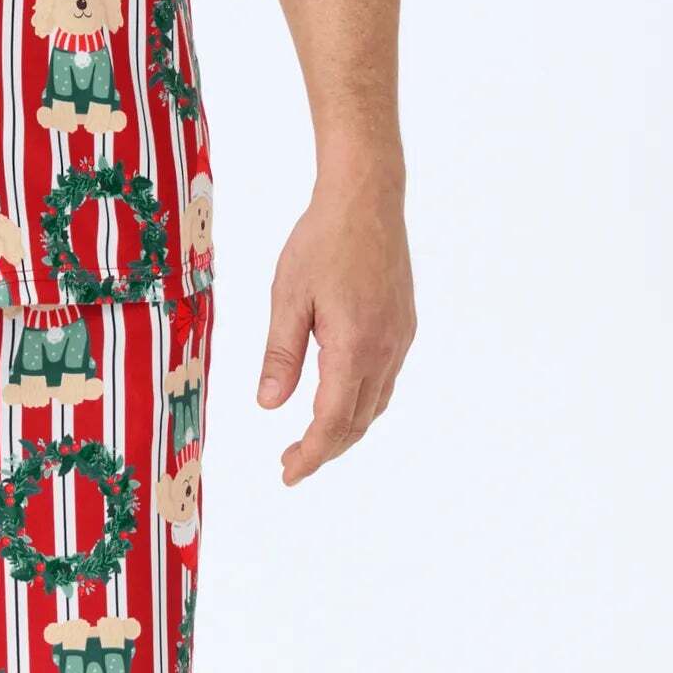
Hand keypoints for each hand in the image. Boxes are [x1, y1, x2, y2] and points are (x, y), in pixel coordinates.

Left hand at [256, 158, 415, 483]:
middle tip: (290, 464)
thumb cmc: (322, 241)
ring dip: (344, 428)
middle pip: (358, 421)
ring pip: (375, 404)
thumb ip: (281, 355)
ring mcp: (399, 339)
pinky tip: (337, 398)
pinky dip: (360, 402)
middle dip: (325, 449)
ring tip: (310, 439)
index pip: (333, 420)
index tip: (289, 474)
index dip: (311, 454)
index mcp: (354, 346)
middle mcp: (385, 349)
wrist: (366, 199)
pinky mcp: (403, 326)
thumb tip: (268, 404)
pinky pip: (384, 380)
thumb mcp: (288, 297)